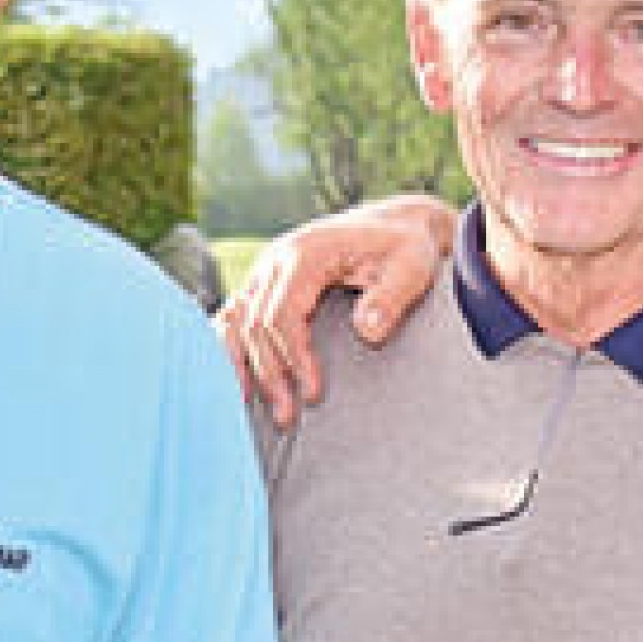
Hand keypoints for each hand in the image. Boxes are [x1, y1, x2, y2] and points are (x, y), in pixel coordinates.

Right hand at [215, 198, 459, 423]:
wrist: (394, 225)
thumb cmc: (405, 248)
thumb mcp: (413, 267)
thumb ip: (392, 297)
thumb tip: (367, 330)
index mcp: (306, 253)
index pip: (282, 314)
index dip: (294, 358)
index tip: (313, 394)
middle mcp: (276, 259)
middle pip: (254, 323)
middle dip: (269, 373)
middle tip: (287, 416)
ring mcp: (266, 270)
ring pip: (234, 320)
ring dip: (239, 365)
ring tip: (247, 406)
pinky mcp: (264, 282)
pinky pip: (233, 315)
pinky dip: (230, 347)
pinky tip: (236, 380)